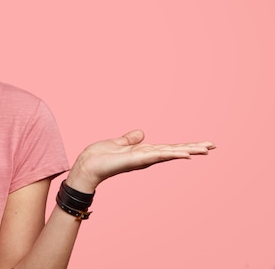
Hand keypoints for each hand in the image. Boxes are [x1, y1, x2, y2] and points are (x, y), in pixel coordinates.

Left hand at [65, 130, 214, 192]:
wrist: (87, 166)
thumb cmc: (100, 157)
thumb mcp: (117, 143)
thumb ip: (130, 139)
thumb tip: (141, 133)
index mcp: (143, 152)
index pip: (169, 148)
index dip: (185, 146)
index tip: (202, 144)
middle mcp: (146, 157)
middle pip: (174, 150)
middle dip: (193, 148)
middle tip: (213, 145)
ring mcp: (142, 159)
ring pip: (169, 153)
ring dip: (187, 150)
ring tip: (205, 149)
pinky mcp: (135, 160)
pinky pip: (156, 155)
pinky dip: (170, 154)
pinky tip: (183, 153)